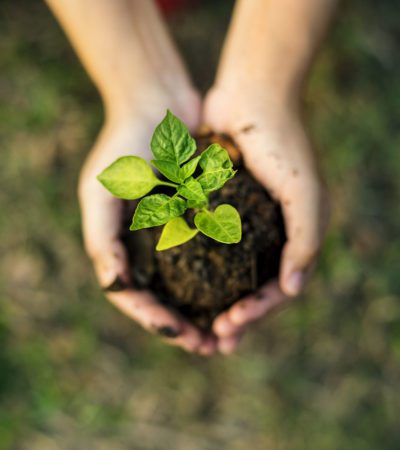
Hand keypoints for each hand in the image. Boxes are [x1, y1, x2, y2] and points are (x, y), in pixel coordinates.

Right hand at [78, 90, 215, 354]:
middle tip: (214, 346)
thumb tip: (115, 286)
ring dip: (212, 309)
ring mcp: (178, 232)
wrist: (158, 102)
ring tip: (233, 329)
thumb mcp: (101, 192)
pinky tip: (244, 291)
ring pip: (196, 283)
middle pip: (169, 298)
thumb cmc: (124, 145)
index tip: (185, 336)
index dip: (158, 322)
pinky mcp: (204, 216)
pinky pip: (217, 253)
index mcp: (124, 246)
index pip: (137, 297)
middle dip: (189, 326)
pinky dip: (228, 276)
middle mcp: (151, 244)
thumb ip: (102, 240)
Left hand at [203, 85, 329, 352]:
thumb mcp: (304, 194)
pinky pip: (210, 247)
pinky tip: (182, 287)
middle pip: (252, 289)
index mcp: (293, 236)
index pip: (278, 289)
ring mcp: (245, 223)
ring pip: (229, 275)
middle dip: (236, 318)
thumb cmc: (283, 143)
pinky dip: (200, 269)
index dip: (256, 313)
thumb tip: (292, 290)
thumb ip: (306, 242)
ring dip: (215, 302)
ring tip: (198, 326)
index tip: (230, 328)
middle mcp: (270, 235)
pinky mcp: (220, 209)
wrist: (252, 95)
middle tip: (213, 342)